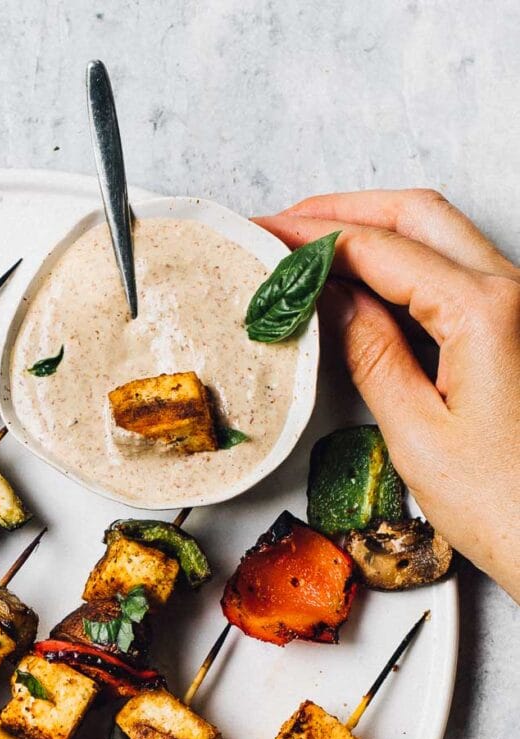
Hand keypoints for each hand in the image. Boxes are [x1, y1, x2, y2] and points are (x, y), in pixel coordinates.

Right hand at [256, 188, 519, 601]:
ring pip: (440, 238)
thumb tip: (332, 302)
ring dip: (376, 233)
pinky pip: (455, 276)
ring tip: (313, 252)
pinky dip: (403, 269)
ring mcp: (519, 309)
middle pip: (417, 217)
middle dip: (345, 212)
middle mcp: (512, 293)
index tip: (263, 233)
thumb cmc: (506, 506)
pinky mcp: (514, 333)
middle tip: (282, 225)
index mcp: (484, 311)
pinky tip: (362, 291)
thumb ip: (371, 356)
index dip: (314, 237)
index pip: (381, 248)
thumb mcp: (417, 434)